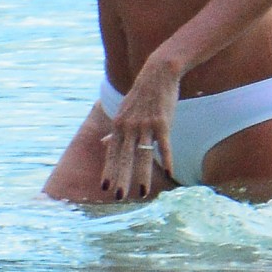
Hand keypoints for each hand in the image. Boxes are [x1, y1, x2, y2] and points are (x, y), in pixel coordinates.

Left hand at [100, 59, 178, 199]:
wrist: (158, 73)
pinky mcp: (163, 122)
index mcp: (119, 125)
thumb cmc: (141, 94)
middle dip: (121, 178)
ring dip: (142, 176)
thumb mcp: (123, 111)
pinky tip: (169, 172)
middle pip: (125, 157)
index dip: (108, 170)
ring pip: (144, 155)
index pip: (112, 152)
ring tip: (141, 193)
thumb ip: (114, 131)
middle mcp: (130, 126)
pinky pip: (165, 145)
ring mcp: (147, 125)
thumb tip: (102, 144)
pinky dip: (167, 159)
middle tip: (118, 197)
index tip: (104, 188)